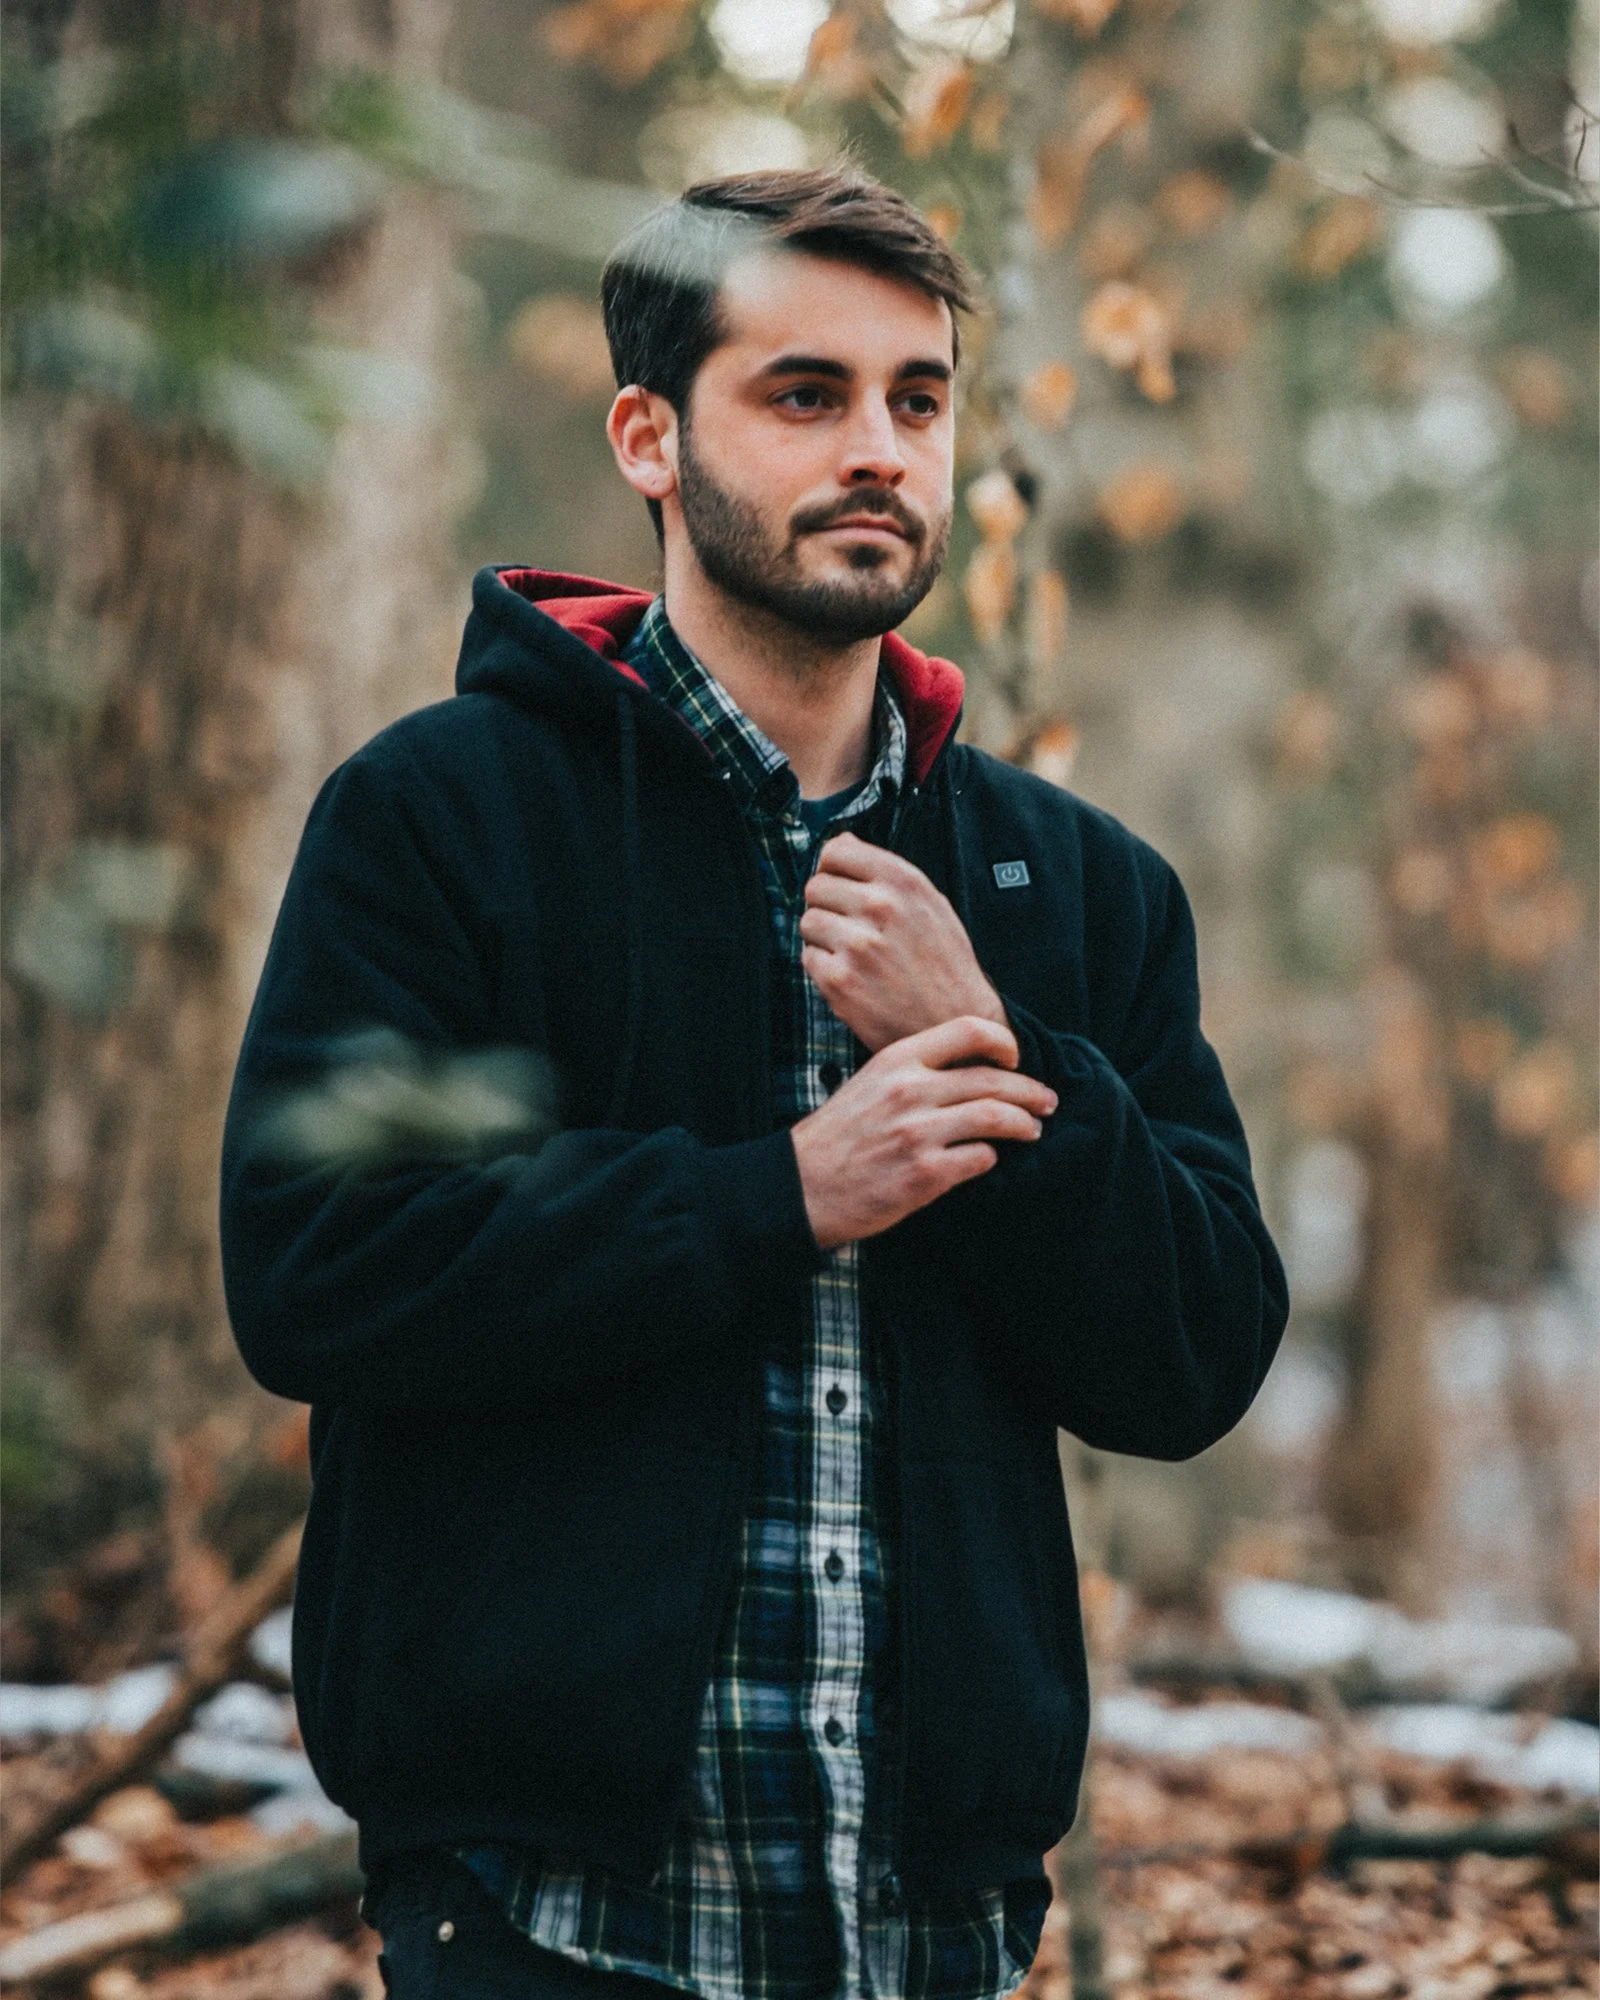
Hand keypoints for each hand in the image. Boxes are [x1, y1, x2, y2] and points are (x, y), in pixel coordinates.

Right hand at [789, 1015, 1057, 1251]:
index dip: (1005, 1042)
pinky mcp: (926, 1173)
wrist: (804, 1185)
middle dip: (1030, 1090)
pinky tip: (988, 1158)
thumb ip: (916, 1070)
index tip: (1017, 1058)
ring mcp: (919, 1132)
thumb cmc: (841, 1135)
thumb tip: (973, 1069)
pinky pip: (981, 1158)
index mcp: (897, 1060)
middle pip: (993, 1078)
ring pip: (996, 1117)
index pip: (969, 1030)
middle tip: (1046, 1101)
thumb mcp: (870, 1082)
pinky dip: (991, 1157)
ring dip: (1023, 1124)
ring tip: (1033, 1130)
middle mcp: (910, 1090)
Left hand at [799, 831, 1006, 1051]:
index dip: (833, 870)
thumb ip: (888, 873)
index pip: (836, 851)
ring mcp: (858, 944)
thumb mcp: (932, 905)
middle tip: (849, 928)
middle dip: (827, 905)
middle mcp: (881, 907)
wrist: (955, 1023)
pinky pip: (808, 957)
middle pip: (816, 886)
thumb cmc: (944, 965)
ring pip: (808, 921)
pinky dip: (823, 968)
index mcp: (904, 882)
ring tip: (853, 955)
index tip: (841, 887)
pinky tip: (853, 978)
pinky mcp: (840, 980)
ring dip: (823, 938)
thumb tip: (842, 841)